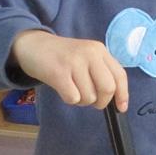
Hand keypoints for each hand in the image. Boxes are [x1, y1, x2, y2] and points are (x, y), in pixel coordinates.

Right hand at [11, 30, 128, 110]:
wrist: (33, 46)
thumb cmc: (62, 56)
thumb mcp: (85, 56)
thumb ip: (101, 71)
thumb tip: (115, 99)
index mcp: (99, 50)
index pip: (119, 75)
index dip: (123, 95)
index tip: (121, 108)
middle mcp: (89, 54)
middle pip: (107, 88)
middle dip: (101, 101)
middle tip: (90, 100)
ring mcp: (74, 62)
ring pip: (89, 97)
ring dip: (81, 101)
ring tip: (72, 89)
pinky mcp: (58, 73)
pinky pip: (73, 98)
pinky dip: (69, 99)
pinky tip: (63, 89)